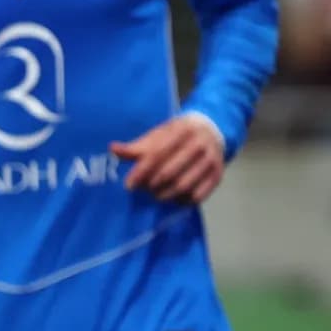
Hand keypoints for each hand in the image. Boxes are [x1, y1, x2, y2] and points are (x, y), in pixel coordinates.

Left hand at [111, 114, 225, 204]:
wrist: (211, 129)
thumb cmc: (177, 135)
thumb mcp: (158, 135)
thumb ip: (137, 146)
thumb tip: (113, 149)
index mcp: (181, 130)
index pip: (157, 154)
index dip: (141, 171)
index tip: (129, 184)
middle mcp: (198, 144)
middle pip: (170, 172)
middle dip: (152, 185)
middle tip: (143, 190)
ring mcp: (210, 160)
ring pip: (184, 186)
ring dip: (165, 195)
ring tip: (156, 194)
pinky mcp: (218, 175)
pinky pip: (198, 196)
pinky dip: (182, 201)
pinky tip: (174, 198)